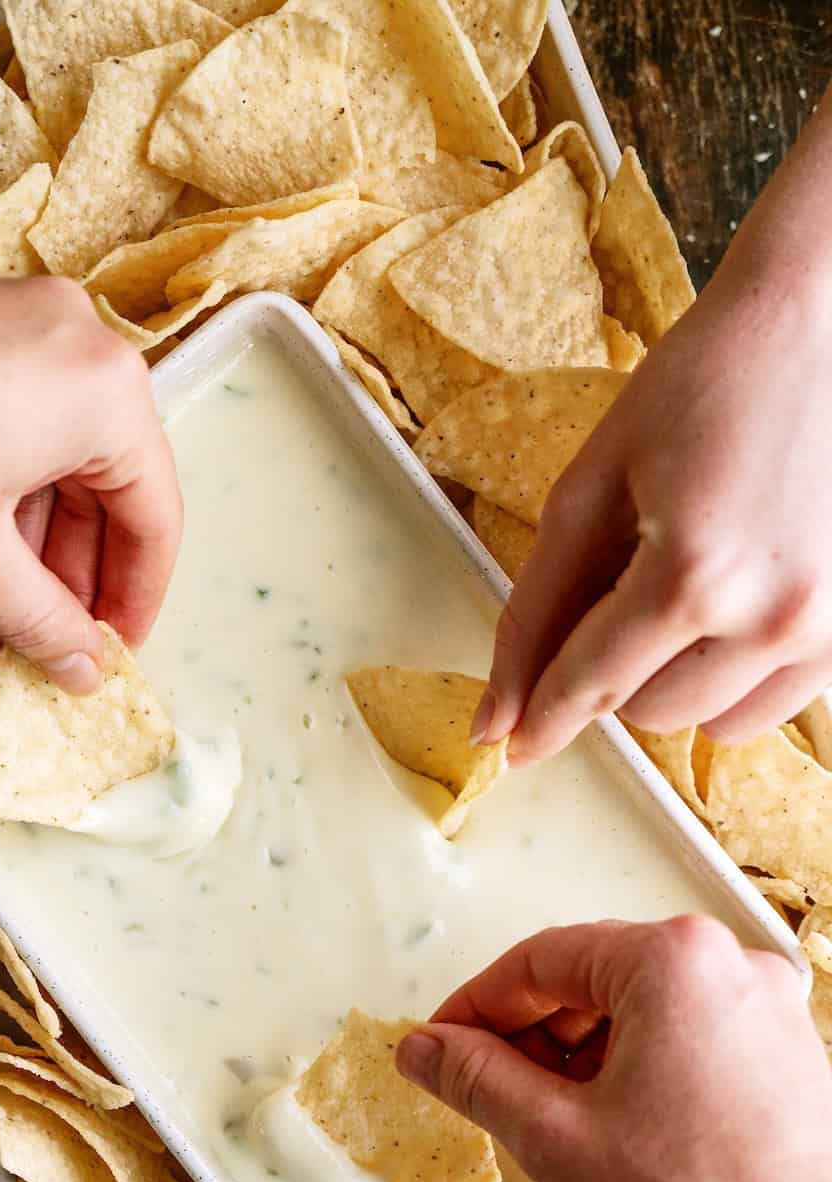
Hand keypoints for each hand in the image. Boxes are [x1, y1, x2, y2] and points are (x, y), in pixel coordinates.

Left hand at [0, 209, 180, 692]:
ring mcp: (18, 332)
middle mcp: (75, 344)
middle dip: (62, 585)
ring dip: (15, 561)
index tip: (115, 650)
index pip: (154, 514)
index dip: (135, 599)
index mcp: (105, 388)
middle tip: (43, 649)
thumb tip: (84, 665)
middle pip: (100, 492)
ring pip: (43, 471)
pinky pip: (3, 436)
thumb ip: (42, 620)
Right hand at [397, 917, 831, 1181]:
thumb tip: (423, 1049)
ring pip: (642, 1014)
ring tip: (549, 1129)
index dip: (475, 1009)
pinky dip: (637, 1075)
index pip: (540, 961)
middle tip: (483, 1097)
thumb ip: (478, 1079)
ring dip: (582, 1060)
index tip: (437, 1052)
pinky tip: (614, 1137)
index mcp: (672, 961)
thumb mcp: (555, 1139)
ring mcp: (768, 1012)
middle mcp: (731, 966)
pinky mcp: (788, 1059)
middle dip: (530, 1037)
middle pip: (594, 980)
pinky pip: (689, 1043)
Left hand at [475, 85, 831, 764]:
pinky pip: (774, 705)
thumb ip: (537, 605)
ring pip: (708, 721)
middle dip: (616, 668)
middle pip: (647, 713)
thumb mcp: (594, 482)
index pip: (592, 684)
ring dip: (677, 677)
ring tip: (689, 585)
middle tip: (628, 583)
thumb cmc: (704, 381)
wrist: (824, 320)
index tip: (514, 746)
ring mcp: (826, 628)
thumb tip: (496, 715)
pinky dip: (737, 672)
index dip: (543, 717)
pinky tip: (737, 600)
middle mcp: (770, 617)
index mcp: (693, 573)